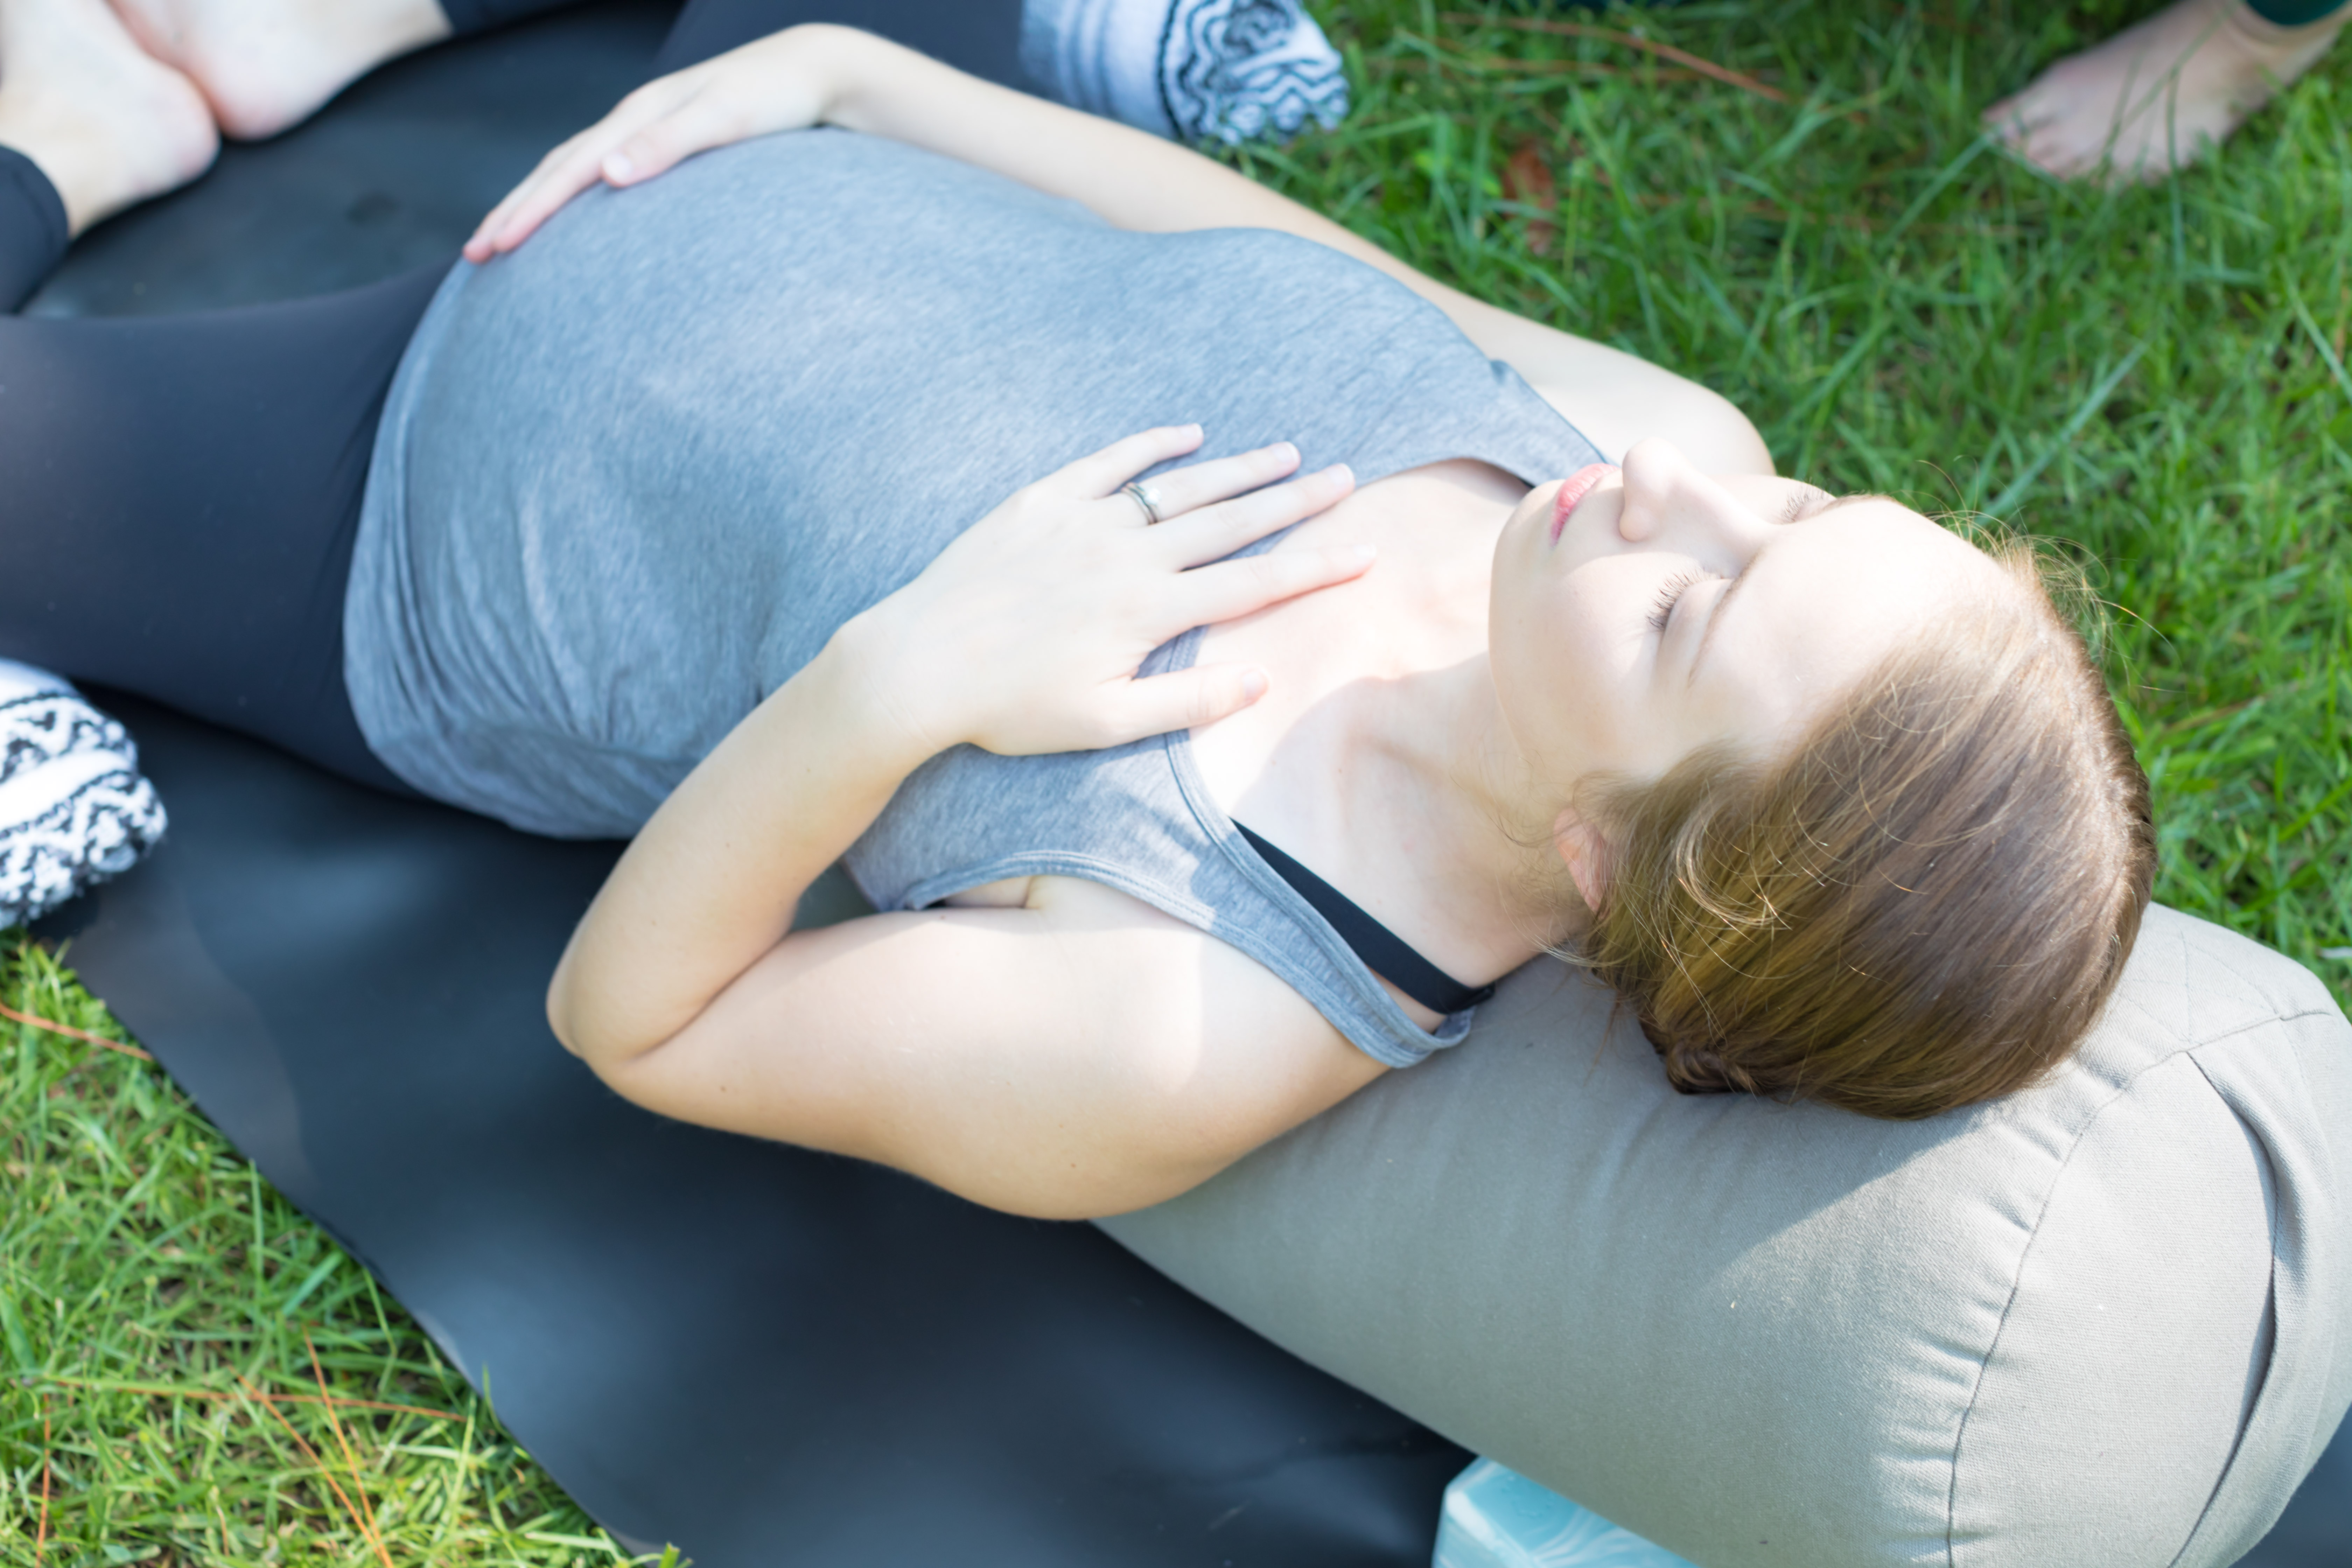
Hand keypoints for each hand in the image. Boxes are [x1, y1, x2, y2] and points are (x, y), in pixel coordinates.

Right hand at [463, 24, 856, 261]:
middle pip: (556, 168)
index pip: (567, 169)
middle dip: (512, 211)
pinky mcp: (664, 141)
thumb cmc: (774, 99)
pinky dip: (571, 195)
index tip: (494, 246)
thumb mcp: (724, 119)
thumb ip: (667, 144)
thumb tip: (607, 174)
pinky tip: (567, 218)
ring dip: (534, 203)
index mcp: (639, 116)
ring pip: (572, 167)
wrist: (811, 72)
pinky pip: (600, 171)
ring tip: (503, 238)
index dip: (527, 210)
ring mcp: (647, 129)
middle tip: (474, 255)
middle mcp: (634, 120)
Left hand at [842, 426, 1365, 758]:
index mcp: (1149, 611)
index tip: (1364, 548)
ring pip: (1181, 487)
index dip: (1314, 567)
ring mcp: (1085, 521)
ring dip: (1239, 468)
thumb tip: (1259, 678)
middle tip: (1344, 478)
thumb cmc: (1011, 708)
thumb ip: (1187, 700)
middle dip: (1294, 501)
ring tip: (1286, 453)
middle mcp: (1127, 556)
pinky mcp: (1042, 502)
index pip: (1252, 585)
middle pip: (1230, 523)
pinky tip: (1189, 434)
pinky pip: (1110, 463)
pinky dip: (1152, 445)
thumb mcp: (1105, 723)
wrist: (918, 665)